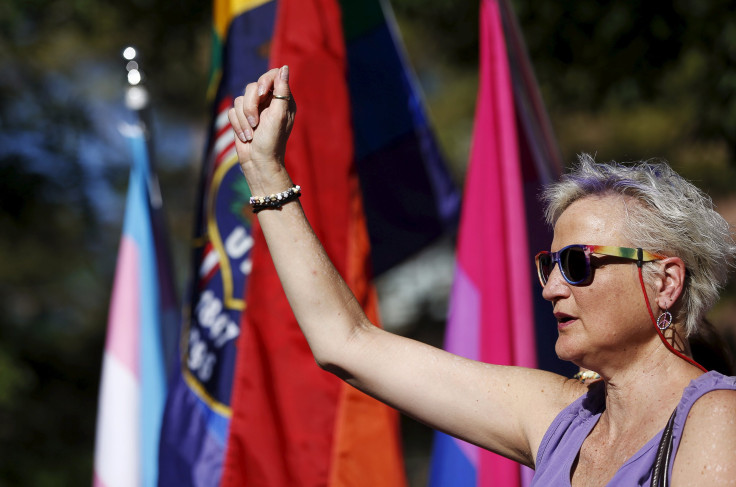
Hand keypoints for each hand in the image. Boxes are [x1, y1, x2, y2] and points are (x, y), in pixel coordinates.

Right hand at [228, 65, 295, 191]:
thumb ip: (282, 91)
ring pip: (239, 99)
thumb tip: (284, 67)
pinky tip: (245, 136)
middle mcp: (268, 102)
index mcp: (282, 99)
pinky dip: (237, 124)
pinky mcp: (241, 117)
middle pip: (251, 87)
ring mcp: (254, 109)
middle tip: (256, 123)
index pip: (272, 75)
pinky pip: (232, 110)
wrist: (258, 161)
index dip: (264, 81)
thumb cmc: (272, 140)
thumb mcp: (279, 114)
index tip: (263, 92)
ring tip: (251, 134)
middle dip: (251, 106)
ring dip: (244, 119)